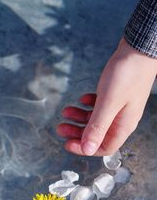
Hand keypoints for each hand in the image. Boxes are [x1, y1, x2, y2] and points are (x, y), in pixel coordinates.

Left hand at [57, 38, 156, 155]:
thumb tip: (88, 149)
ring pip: (95, 119)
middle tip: (60, 127)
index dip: (85, 149)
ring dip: (79, 117)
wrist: (139, 50)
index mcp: (123, 126)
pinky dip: (88, 105)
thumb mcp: (108, 103)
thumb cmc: (127, 75)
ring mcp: (119, 107)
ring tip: (66, 111)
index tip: (67, 144)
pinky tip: (81, 99)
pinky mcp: (115, 95)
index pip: (103, 148)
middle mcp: (122, 119)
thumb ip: (97, 127)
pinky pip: (99, 106)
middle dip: (77, 132)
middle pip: (96, 134)